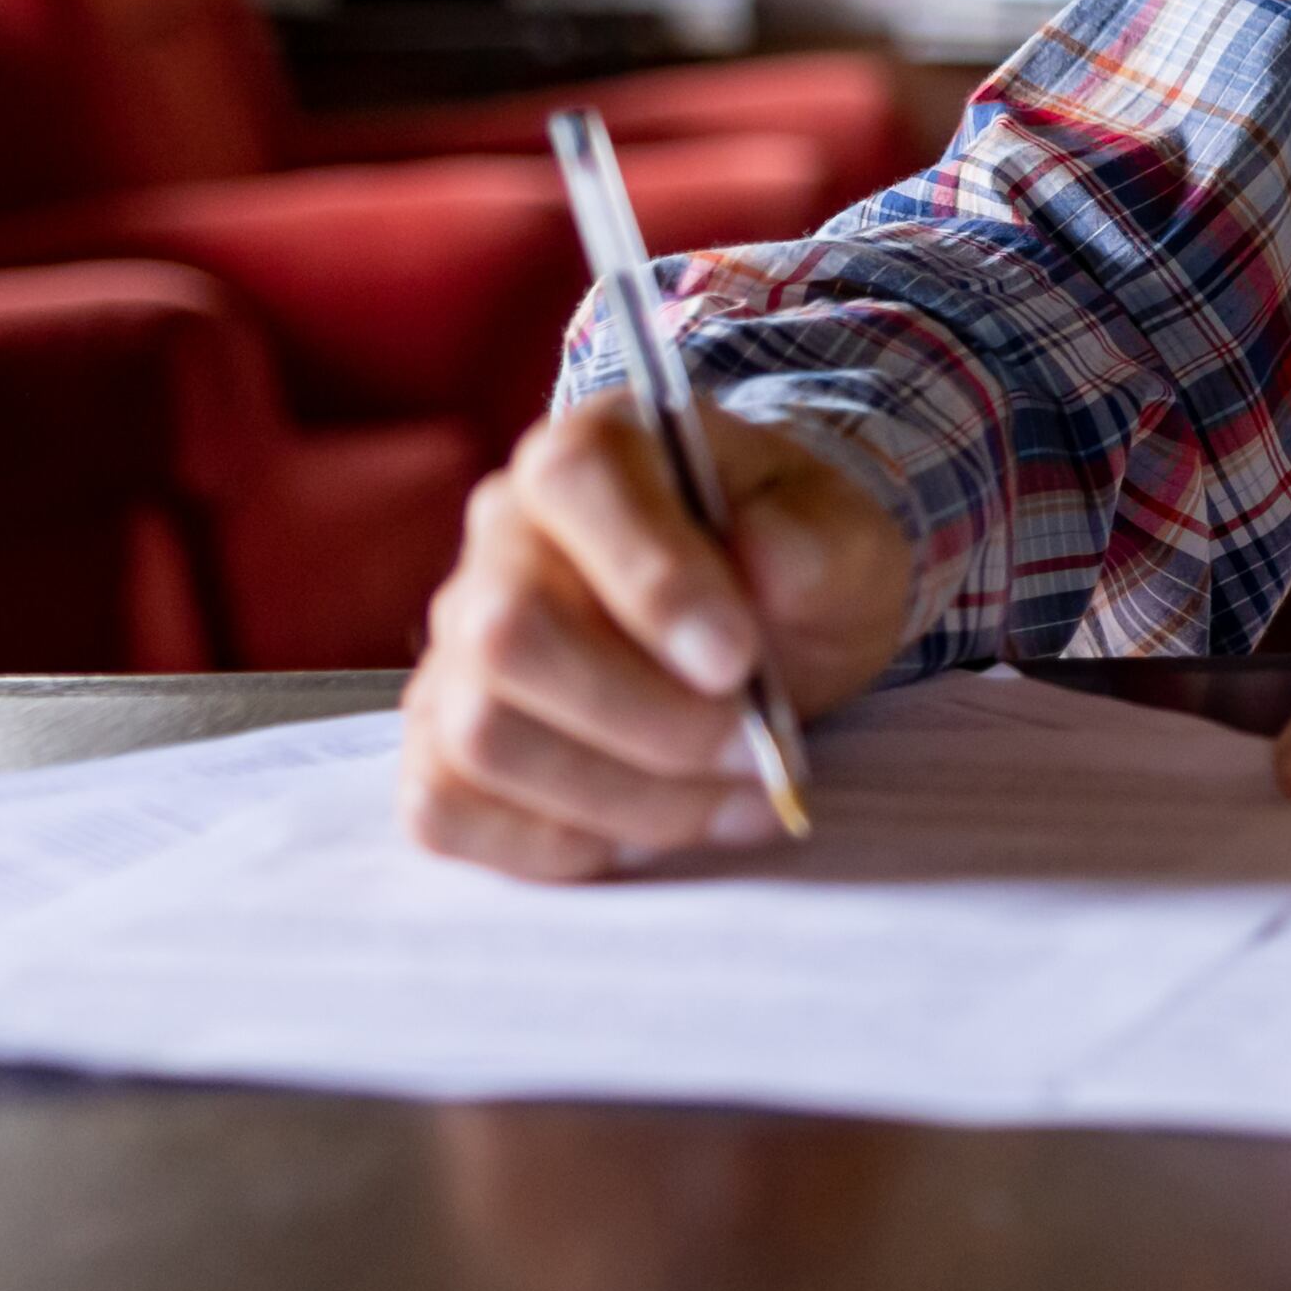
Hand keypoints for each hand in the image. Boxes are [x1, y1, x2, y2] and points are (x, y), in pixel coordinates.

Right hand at [398, 395, 914, 881]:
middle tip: (752, 746)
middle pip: (509, 632)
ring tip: (734, 795)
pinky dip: (557, 842)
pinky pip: (446, 808)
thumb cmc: (801, 570)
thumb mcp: (850, 543)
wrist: (777, 629)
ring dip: (622, 793)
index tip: (739, 660)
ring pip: (480, 734)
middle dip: (646, 716)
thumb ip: (818, 544)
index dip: (650, 580)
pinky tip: (652, 824)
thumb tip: (764, 559)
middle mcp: (500, 535)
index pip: (575, 480)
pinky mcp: (440, 741)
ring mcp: (456, 644)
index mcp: (594, 448)